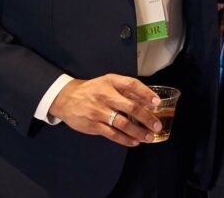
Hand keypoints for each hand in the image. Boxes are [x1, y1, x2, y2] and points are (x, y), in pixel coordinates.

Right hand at [47, 74, 161, 146]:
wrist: (66, 99)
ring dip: (138, 132)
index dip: (146, 93)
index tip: (157, 102)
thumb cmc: (92, 90)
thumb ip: (126, 89)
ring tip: (149, 137)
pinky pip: (112, 134)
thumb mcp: (108, 82)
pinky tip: (134, 142)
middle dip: (147, 118)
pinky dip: (125, 139)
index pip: (132, 85)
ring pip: (123, 124)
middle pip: (131, 107)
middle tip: (157, 126)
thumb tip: (147, 99)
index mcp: (111, 82)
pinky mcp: (93, 125)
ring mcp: (98, 111)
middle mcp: (105, 96)